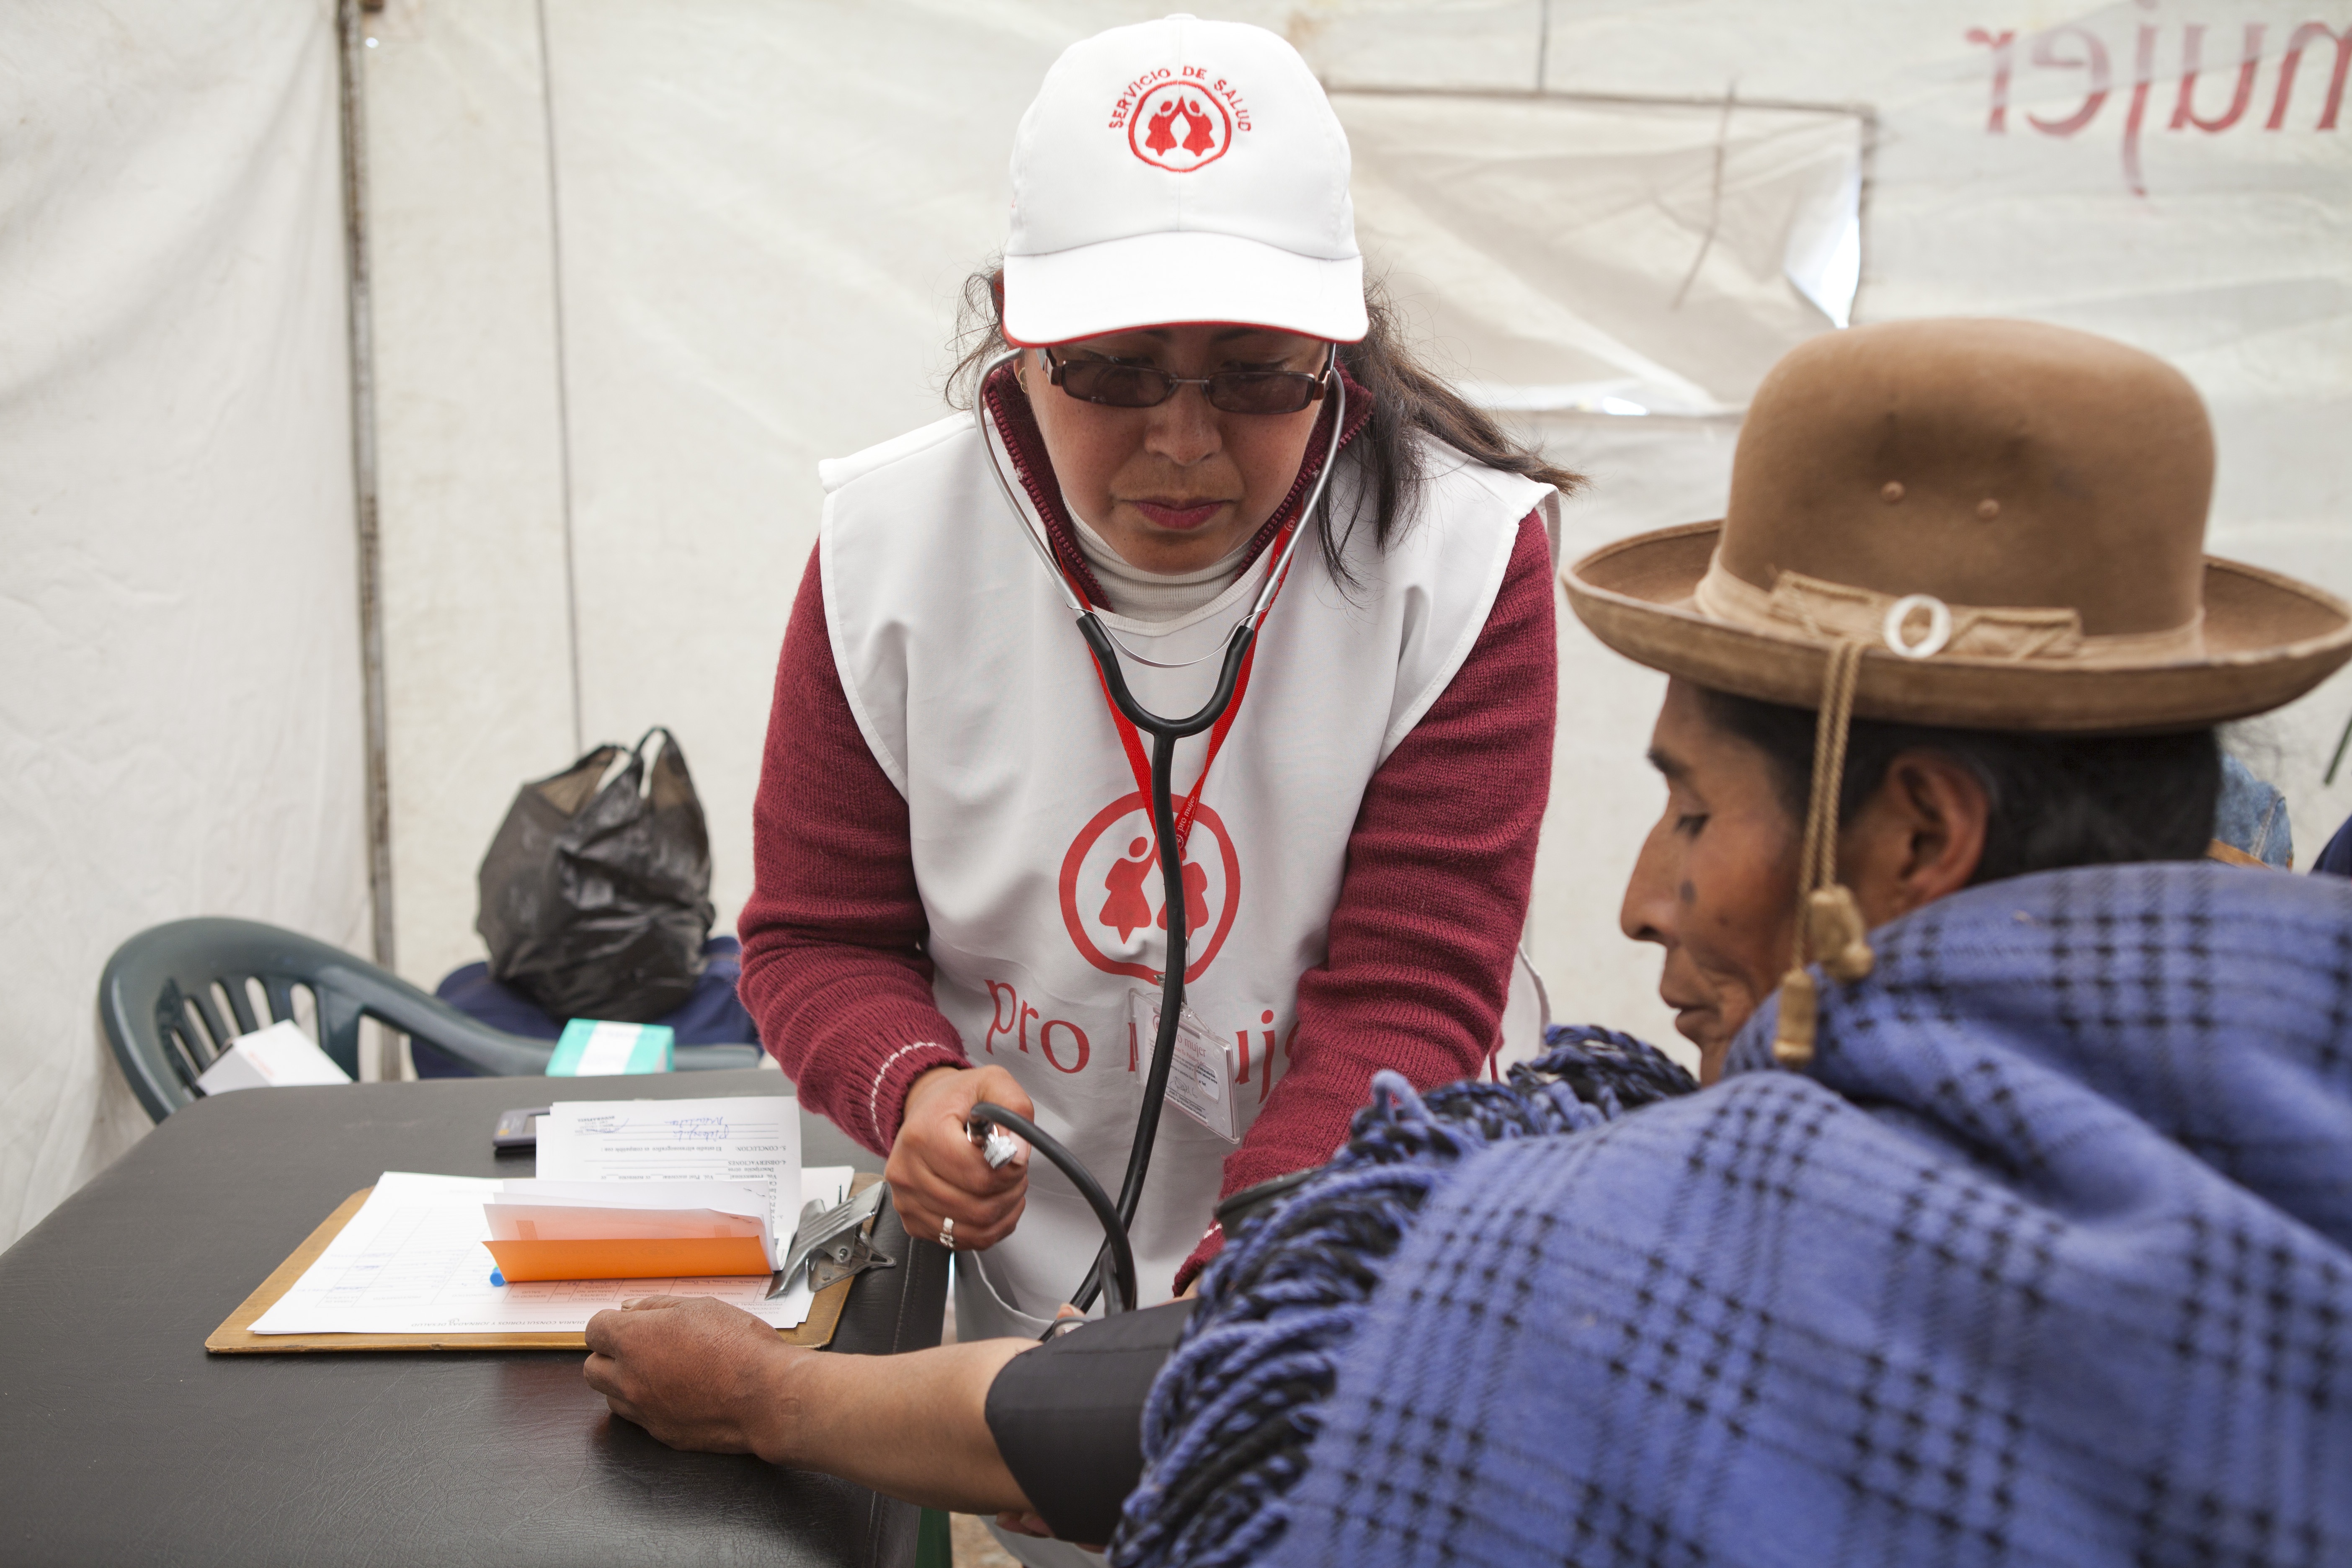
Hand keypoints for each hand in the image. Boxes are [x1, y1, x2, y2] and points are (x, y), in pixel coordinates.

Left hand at [583, 1295, 800, 1456]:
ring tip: (659, 1371)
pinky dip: (647, 1404)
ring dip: (624, 1382)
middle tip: (639, 1347)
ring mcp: (643, 1411)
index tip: (628, 1323)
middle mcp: (629, 1379)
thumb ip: (656, 1307)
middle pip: (592, 1369)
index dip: (610, 1324)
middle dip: (609, 1356)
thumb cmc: (740, 1346)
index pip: (595, 1330)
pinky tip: (676, 1393)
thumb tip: (629, 1309)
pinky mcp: (660, 1433)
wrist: (767, 1396)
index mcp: (634, 1340)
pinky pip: (638, 1418)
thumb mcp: (701, 1308)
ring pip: (611, 1397)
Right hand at [885, 1065, 1032, 1251]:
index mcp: (922, 1135)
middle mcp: (907, 1172)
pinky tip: (993, 1203)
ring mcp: (907, 1201)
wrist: (925, 1110)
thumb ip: (1014, 1108)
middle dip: (1009, 1192)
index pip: (978, 1174)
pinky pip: (963, 1241)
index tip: (1016, 1157)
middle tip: (1015, 1172)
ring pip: (973, 1229)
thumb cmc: (957, 1100)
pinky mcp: (913, 1222)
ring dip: (1003, 1212)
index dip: (1010, 1171)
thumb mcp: (992, 1083)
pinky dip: (989, 1228)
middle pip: (977, 1207)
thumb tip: (1019, 1152)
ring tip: (1005, 1186)